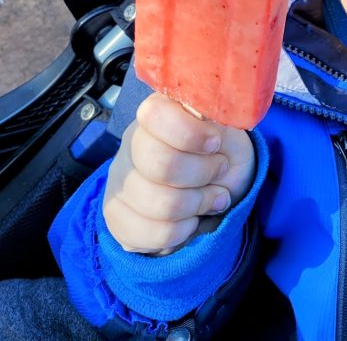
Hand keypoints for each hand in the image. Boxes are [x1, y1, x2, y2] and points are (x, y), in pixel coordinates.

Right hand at [102, 92, 255, 254]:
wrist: (217, 192)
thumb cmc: (223, 155)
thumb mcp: (231, 133)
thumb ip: (218, 122)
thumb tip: (206, 119)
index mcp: (158, 113)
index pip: (155, 114)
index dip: (189, 133)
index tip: (215, 144)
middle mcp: (131, 142)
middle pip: (160, 163)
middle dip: (203, 173)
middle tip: (220, 170)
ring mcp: (119, 179)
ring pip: (159, 203)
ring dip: (198, 205)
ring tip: (212, 197)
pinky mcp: (116, 215)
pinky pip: (151, 233)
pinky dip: (183, 231)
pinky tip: (190, 219)